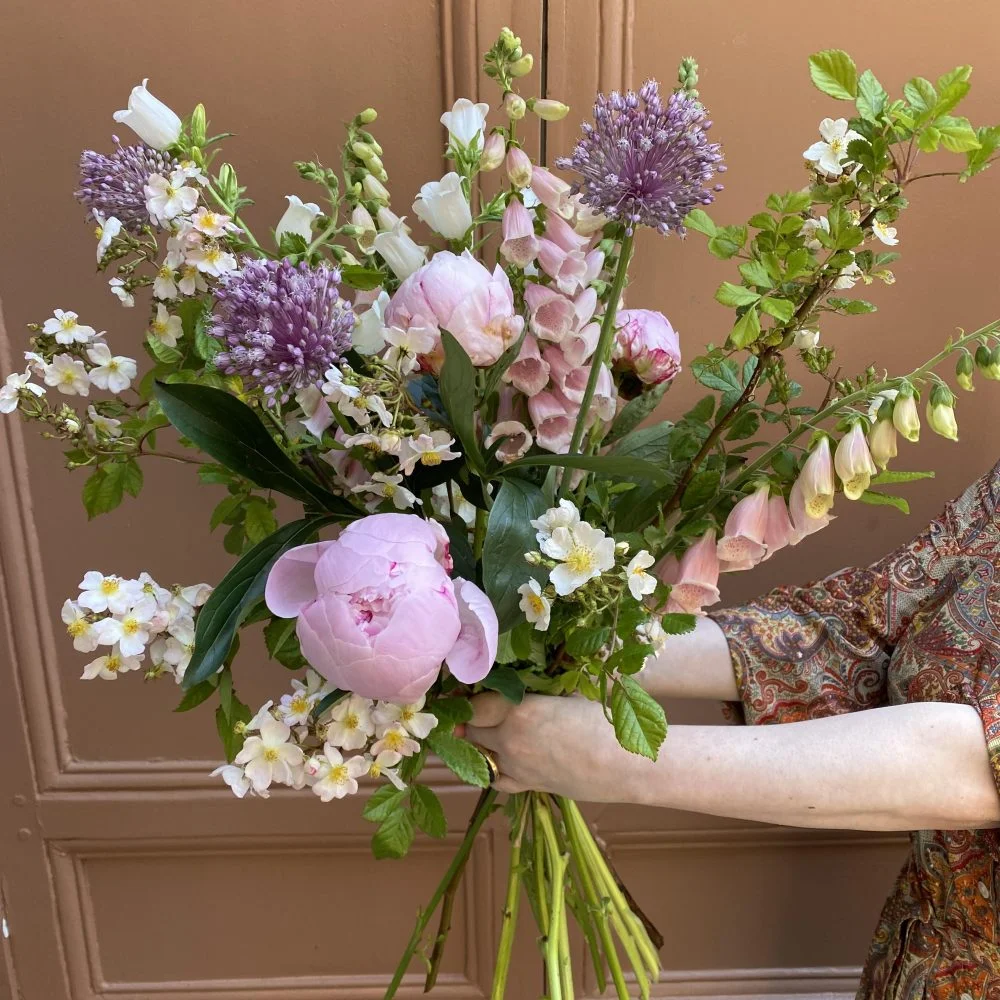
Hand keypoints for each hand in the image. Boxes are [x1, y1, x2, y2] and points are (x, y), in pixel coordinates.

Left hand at [461, 693, 654, 802]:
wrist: (624, 764)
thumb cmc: (601, 722)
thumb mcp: (565, 696)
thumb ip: (535, 693)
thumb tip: (519, 687)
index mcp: (518, 710)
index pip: (474, 706)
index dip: (469, 699)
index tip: (469, 692)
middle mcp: (509, 739)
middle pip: (470, 731)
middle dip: (470, 721)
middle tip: (475, 711)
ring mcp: (516, 766)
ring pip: (480, 755)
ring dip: (479, 743)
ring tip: (485, 733)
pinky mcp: (527, 785)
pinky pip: (496, 778)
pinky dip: (492, 767)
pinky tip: (500, 758)